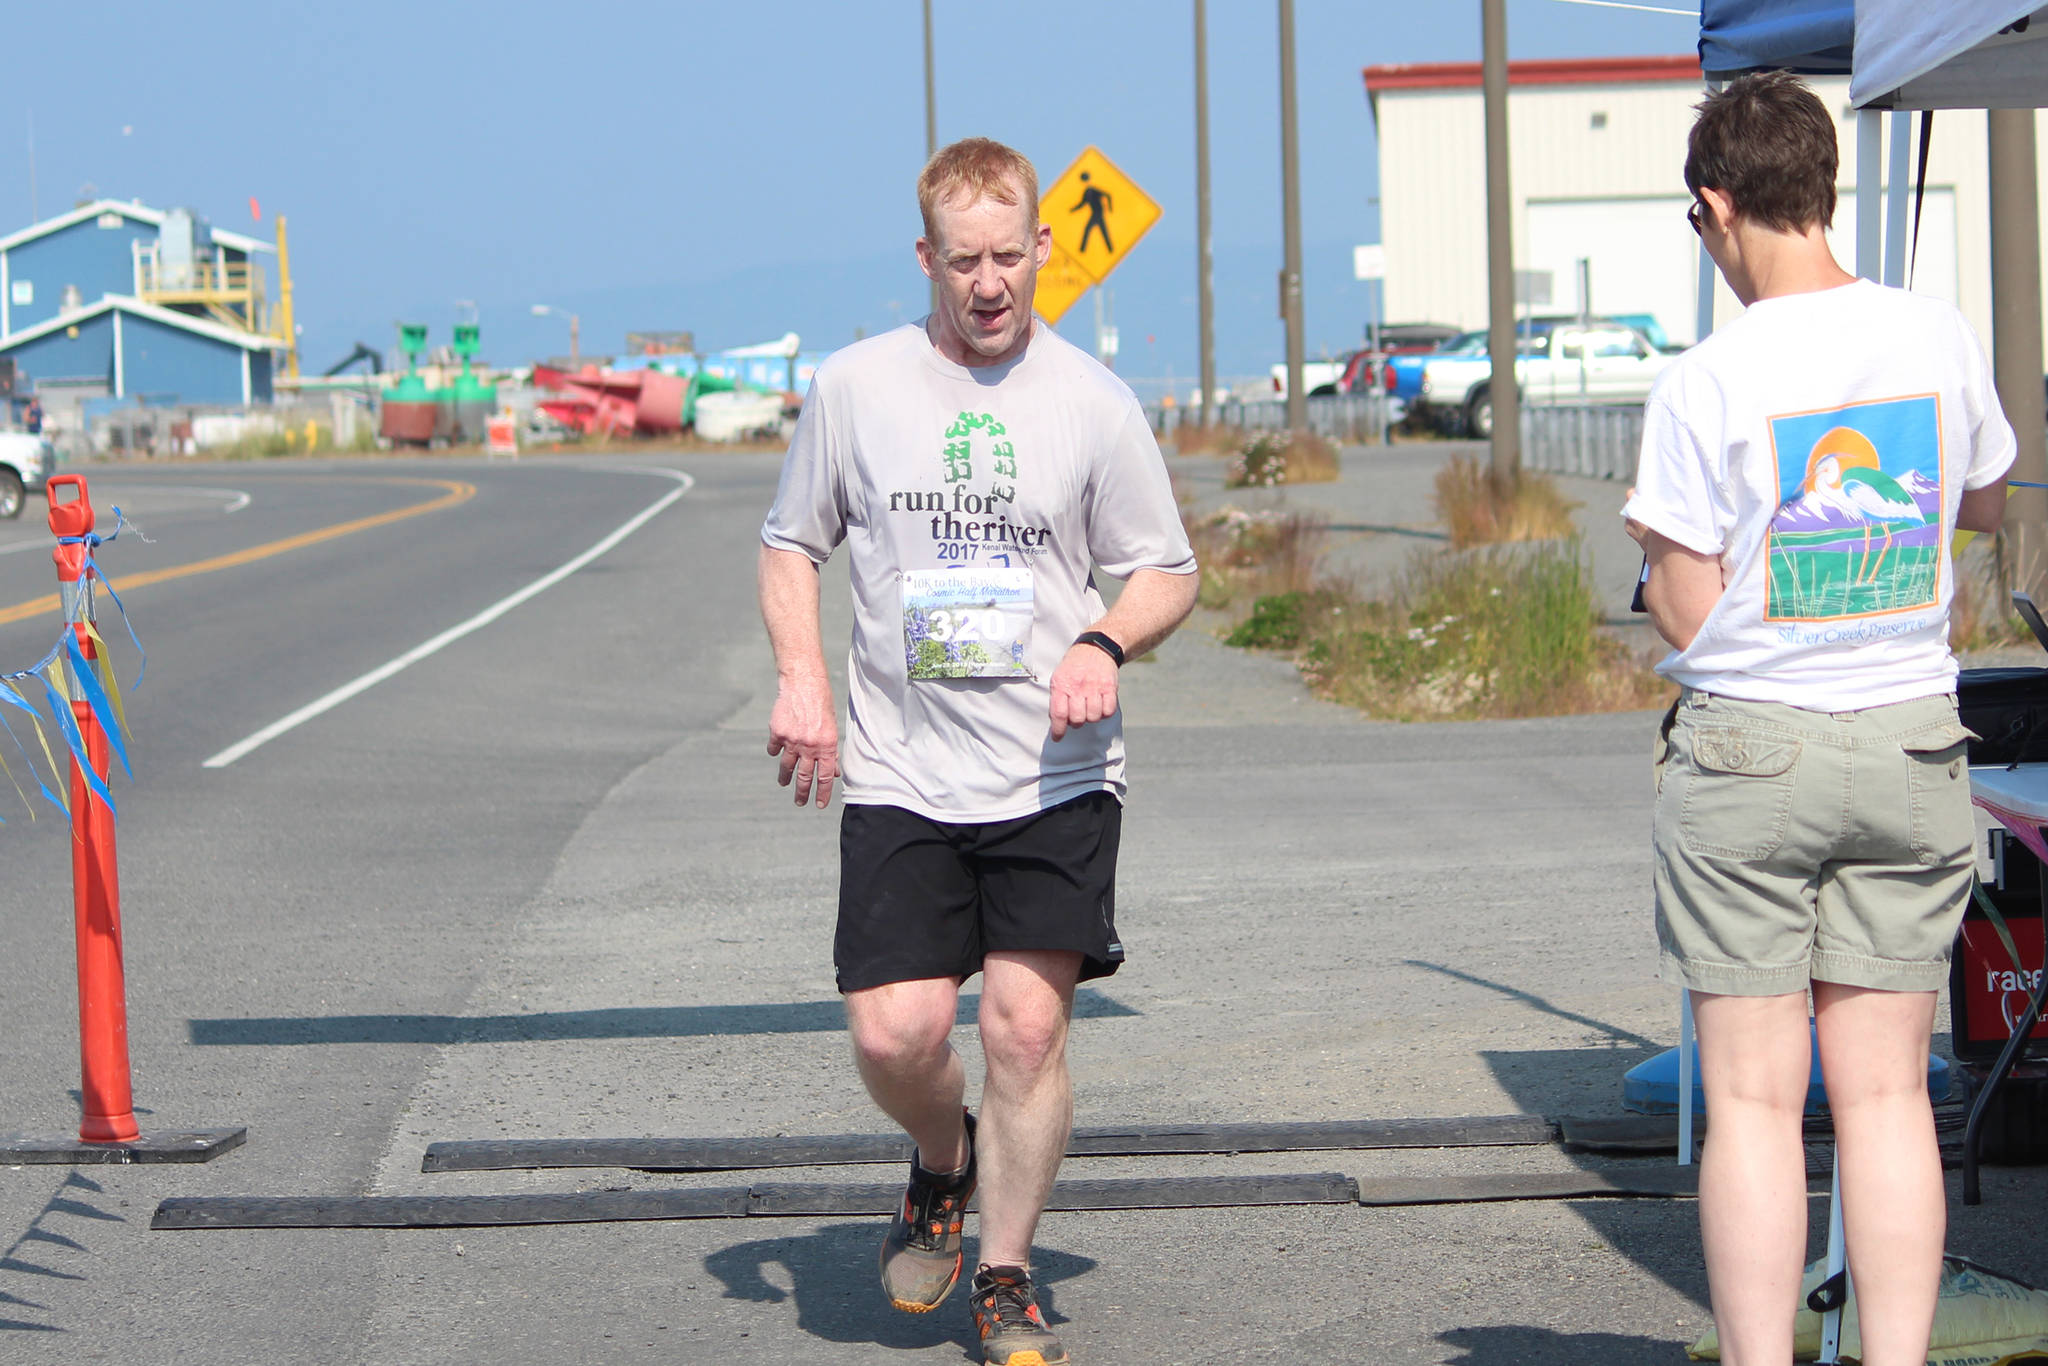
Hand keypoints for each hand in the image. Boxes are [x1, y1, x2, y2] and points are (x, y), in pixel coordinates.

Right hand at [767, 675, 839, 807]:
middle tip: (800, 802)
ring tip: (784, 783)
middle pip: (804, 776)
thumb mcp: (832, 727)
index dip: (822, 793)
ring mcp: (792, 740)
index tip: (819, 804)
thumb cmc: (822, 703)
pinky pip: (774, 748)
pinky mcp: (777, 732)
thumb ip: (832, 751)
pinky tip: (776, 752)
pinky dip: (775, 751)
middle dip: (802, 793)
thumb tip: (833, 772)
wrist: (803, 683)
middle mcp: (809, 746)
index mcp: (827, 745)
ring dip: (785, 777)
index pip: (825, 777)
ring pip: (787, 766)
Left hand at [1048, 642, 1119, 741]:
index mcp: (1061, 684)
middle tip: (1078, 715)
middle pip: (1077, 719)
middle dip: (1077, 722)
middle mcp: (1078, 686)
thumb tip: (1057, 722)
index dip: (1058, 729)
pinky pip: (1108, 711)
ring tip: (1089, 707)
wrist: (1095, 647)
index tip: (1058, 737)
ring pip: (1094, 717)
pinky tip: (1101, 705)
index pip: (1058, 713)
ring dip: (1091, 717)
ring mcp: (1094, 686)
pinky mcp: (1109, 687)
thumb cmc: (1075, 667)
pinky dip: (1105, 712)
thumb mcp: (1059, 677)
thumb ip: (1057, 698)